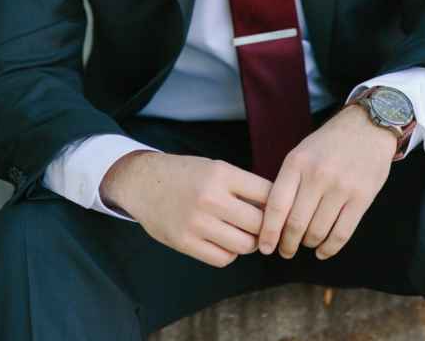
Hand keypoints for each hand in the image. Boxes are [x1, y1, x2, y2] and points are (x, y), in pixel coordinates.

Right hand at [100, 151, 271, 267]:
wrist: (144, 182)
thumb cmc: (186, 174)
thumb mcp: (215, 167)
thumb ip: (242, 186)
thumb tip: (276, 208)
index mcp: (221, 173)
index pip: (267, 193)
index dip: (279, 203)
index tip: (280, 209)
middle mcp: (210, 197)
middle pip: (259, 223)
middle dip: (267, 228)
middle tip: (265, 227)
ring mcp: (197, 222)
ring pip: (244, 245)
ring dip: (250, 243)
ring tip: (245, 235)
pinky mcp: (185, 242)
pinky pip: (223, 258)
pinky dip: (230, 253)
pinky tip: (225, 242)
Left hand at [258, 104, 396, 260]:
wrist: (367, 126)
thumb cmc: (329, 143)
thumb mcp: (302, 152)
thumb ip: (288, 181)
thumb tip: (272, 219)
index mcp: (297, 162)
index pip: (276, 205)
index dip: (268, 231)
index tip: (264, 247)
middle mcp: (317, 175)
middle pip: (296, 224)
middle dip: (287, 244)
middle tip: (285, 251)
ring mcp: (341, 187)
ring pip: (317, 232)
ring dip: (308, 244)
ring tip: (306, 243)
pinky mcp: (362, 198)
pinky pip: (341, 234)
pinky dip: (329, 248)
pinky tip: (323, 250)